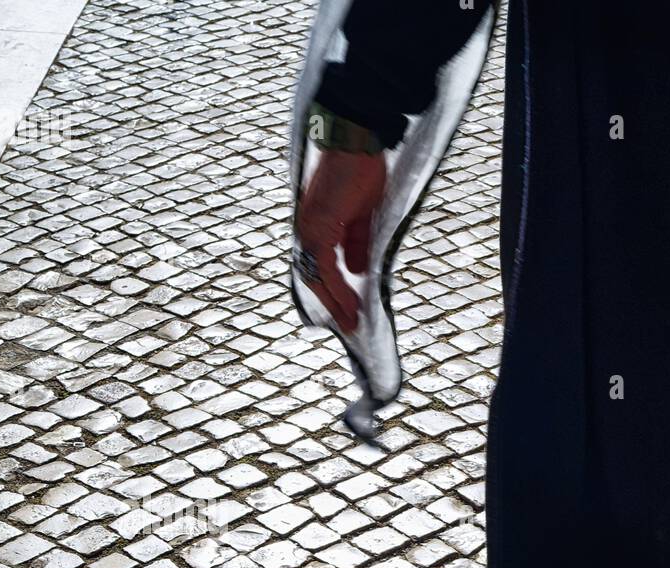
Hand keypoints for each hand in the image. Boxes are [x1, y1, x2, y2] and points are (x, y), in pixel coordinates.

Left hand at [295, 145, 385, 334]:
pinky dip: (337, 288)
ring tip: (352, 322)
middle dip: (332, 304)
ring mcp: (309, 228)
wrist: (355, 140)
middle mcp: (306, 229)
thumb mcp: (364, 214)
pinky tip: (352, 304)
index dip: (332, 292)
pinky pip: (324, 267)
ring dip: (336, 302)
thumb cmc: (360, 169)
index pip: (319, 267)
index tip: (348, 313)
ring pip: (317, 276)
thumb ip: (358, 243)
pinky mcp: (318, 226)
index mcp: (316, 226)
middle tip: (349, 326)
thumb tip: (358, 270)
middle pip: (314, 277)